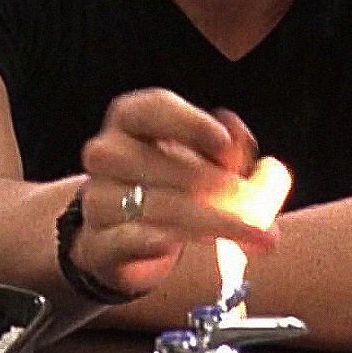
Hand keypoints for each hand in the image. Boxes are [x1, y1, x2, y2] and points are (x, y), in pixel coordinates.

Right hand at [73, 88, 275, 297]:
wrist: (126, 237)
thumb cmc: (173, 183)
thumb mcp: (205, 158)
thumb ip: (229, 146)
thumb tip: (237, 135)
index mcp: (131, 118)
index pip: (154, 109)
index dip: (190, 124)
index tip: (224, 143)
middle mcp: (107, 153)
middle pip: (163, 164)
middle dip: (216, 185)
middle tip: (254, 203)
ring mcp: (97, 199)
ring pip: (157, 206)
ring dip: (211, 221)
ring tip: (251, 232)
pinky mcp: (98, 242)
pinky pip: (131, 240)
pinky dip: (161, 242)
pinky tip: (186, 244)